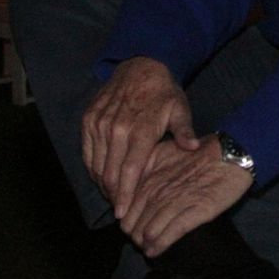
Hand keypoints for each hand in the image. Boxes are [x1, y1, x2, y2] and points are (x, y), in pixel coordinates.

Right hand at [82, 57, 196, 219]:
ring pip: (96, 164)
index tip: (123, 213)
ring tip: (111, 196)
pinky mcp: (88, 119)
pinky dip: (92, 167)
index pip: (130, 171)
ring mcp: (99, 123)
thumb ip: (185, 130)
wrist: (139, 65)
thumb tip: (192, 148)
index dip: (125, 195)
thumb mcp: (180, 108)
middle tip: (119, 210)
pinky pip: (87, 151)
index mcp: (140, 129)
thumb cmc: (163, 92)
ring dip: (102, 183)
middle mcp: (116, 128)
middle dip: (113, 195)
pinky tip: (100, 177)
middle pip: (110, 172)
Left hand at [121, 136, 253, 256]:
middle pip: (132, 225)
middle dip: (133, 235)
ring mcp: (175, 203)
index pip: (124, 208)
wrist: (227, 154)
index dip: (125, 220)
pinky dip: (160, 245)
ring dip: (145, 244)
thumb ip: (143, 168)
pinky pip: (170, 234)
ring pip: (148, 232)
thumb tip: (126, 188)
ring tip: (147, 247)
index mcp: (147, 177)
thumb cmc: (194, 153)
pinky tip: (155, 251)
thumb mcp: (161, 153)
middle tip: (139, 239)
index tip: (131, 225)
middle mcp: (156, 191)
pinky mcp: (194, 213)